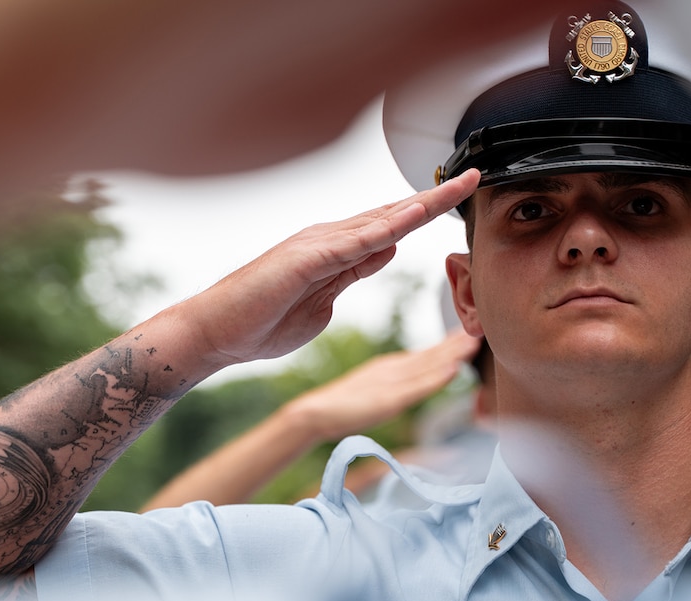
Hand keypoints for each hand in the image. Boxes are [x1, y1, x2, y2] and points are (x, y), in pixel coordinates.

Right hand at [180, 169, 479, 370]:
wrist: (216, 334)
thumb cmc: (261, 322)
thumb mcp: (324, 300)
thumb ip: (354, 273)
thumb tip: (387, 251)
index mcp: (336, 251)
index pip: (391, 226)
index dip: (426, 211)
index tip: (460, 197)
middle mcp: (330, 239)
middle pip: (393, 214)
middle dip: (435, 197)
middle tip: (474, 176)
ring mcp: (317, 246)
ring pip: (380, 220)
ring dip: (420, 203)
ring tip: (457, 184)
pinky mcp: (306, 260)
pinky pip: (354, 242)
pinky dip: (386, 226)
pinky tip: (413, 214)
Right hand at [286, 330, 481, 440]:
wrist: (314, 413)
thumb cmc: (341, 407)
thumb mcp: (375, 392)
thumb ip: (395, 386)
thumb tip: (416, 383)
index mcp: (391, 368)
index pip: (427, 354)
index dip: (450, 343)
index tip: (471, 332)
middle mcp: (394, 370)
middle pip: (432, 355)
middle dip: (457, 343)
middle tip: (482, 326)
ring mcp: (391, 383)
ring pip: (428, 366)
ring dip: (453, 353)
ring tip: (474, 341)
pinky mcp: (388, 399)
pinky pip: (418, 387)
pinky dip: (437, 377)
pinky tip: (454, 370)